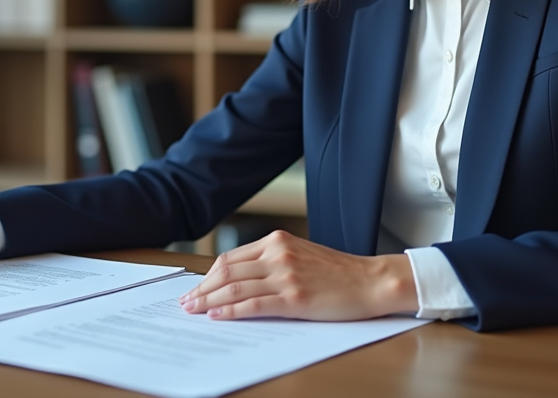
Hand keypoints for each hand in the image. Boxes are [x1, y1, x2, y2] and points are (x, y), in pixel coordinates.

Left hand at [178, 230, 417, 320]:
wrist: (371, 281)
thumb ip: (272, 262)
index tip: (196, 288)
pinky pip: (254, 304)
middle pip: (227, 272)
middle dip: (202, 289)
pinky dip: (231, 311)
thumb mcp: (301, 256)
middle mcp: (278, 254)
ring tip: (194, 310)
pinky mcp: (295, 297)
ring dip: (209, 300)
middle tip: (186, 302)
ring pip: (235, 287)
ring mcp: (286, 276)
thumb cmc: (339, 272)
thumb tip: (238, 281)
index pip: (231, 258)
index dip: (208, 275)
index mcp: (277, 242)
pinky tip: (218, 316)